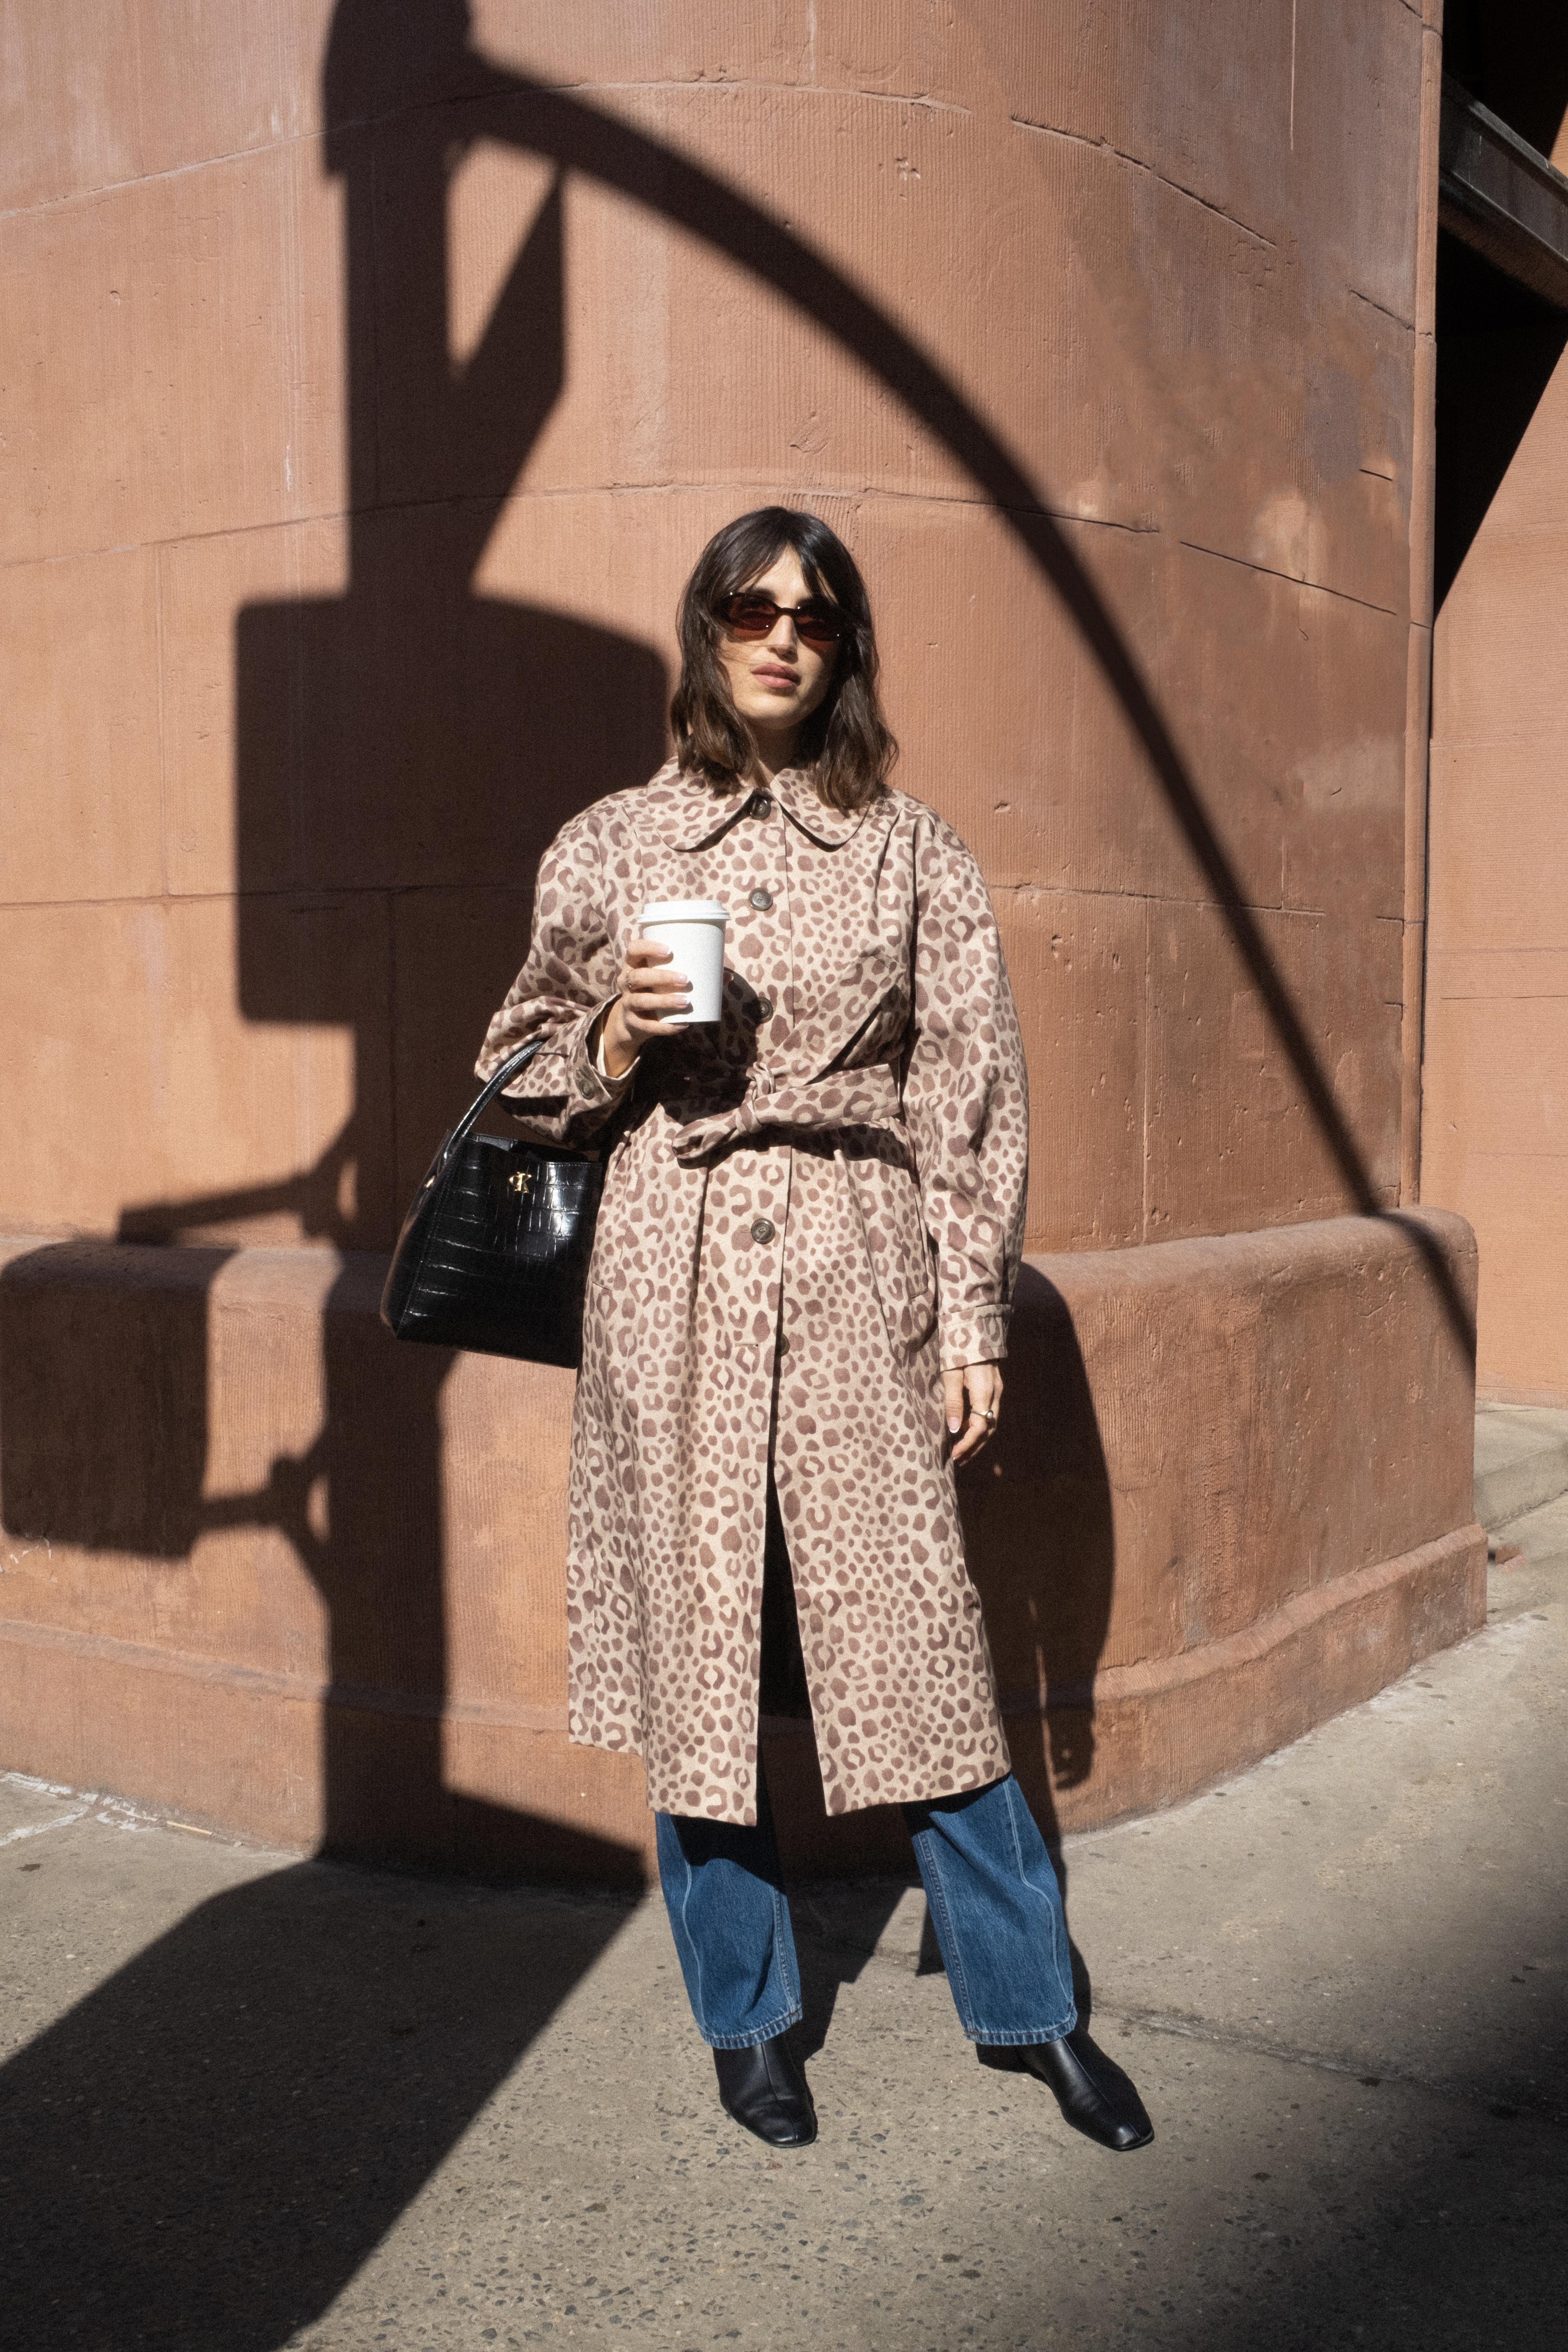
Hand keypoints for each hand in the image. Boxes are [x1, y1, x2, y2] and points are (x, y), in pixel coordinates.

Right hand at [600, 939, 693, 1077]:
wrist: (633, 1021)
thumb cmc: (656, 990)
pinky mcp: (632, 1022)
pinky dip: (665, 1027)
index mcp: (634, 964)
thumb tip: (728, 976)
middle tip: (685, 979)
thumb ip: (694, 974)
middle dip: (661, 977)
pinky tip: (682, 1025)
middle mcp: (626, 982)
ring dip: (664, 1000)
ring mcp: (627, 1003)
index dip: (648, 947)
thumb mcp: (667, 979)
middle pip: (637, 976)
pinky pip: (646, 1025)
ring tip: (685, 1002)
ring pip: (640, 1000)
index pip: (634, 949)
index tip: (669, 950)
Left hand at [943, 1360, 1001, 1463]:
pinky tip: (966, 1430)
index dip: (967, 1443)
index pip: (980, 1427)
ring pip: (991, 1423)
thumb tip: (954, 1430)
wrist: (975, 1329)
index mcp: (984, 1392)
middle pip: (989, 1430)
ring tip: (961, 1452)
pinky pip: (989, 1413)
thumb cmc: (958, 1351)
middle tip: (958, 1460)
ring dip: (977, 1439)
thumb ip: (953, 1403)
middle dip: (974, 1447)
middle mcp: (995, 1394)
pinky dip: (979, 1426)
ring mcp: (997, 1391)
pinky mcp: (994, 1388)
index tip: (954, 1454)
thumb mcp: (951, 1376)